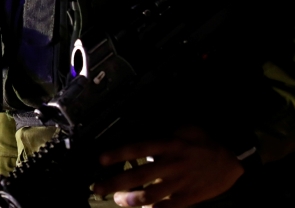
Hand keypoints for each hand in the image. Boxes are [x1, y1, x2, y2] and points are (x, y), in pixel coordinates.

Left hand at [93, 127, 242, 207]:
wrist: (232, 158)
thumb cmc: (204, 141)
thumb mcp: (183, 128)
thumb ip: (161, 131)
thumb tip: (139, 129)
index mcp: (168, 145)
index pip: (137, 149)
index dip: (118, 154)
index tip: (100, 160)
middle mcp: (171, 165)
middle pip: (137, 176)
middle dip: (114, 183)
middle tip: (97, 188)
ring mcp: (179, 183)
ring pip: (149, 195)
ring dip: (130, 200)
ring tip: (117, 200)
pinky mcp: (188, 197)